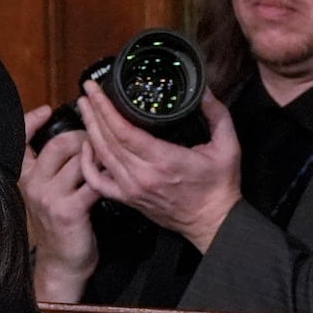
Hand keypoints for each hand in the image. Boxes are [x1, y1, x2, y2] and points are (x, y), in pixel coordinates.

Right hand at [19, 104, 100, 302]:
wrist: (62, 263)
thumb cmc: (61, 225)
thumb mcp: (48, 193)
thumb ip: (53, 168)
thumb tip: (75, 138)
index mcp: (25, 177)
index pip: (19, 141)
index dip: (30, 122)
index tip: (45, 111)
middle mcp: (32, 184)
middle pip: (60, 143)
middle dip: (85, 137)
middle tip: (99, 142)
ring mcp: (48, 197)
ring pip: (80, 160)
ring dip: (100, 157)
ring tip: (111, 159)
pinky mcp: (68, 210)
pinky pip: (92, 182)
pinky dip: (106, 176)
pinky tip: (113, 177)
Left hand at [76, 83, 242, 251]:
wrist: (211, 222)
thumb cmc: (219, 186)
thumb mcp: (228, 146)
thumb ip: (217, 115)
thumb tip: (204, 90)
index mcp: (163, 160)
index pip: (124, 131)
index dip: (105, 108)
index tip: (96, 90)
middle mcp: (142, 175)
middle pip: (107, 140)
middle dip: (93, 112)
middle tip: (87, 90)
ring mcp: (131, 188)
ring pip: (101, 156)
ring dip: (90, 130)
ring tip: (84, 108)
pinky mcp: (128, 198)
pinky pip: (98, 182)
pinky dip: (87, 164)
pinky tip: (86, 147)